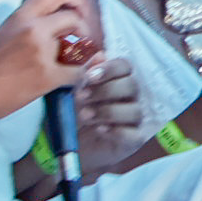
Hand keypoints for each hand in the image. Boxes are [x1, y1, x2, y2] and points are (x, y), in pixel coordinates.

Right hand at [0, 0, 95, 123]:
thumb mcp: (5, 33)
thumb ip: (29, 26)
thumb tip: (56, 28)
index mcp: (21, 15)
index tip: (79, 9)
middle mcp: (33, 28)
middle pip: (74, 18)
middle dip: (83, 30)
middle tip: (81, 42)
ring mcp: (41, 51)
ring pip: (81, 46)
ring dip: (82, 54)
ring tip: (75, 62)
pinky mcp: (46, 75)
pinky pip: (78, 72)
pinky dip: (80, 76)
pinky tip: (73, 80)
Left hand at [72, 57, 143, 171]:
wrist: (67, 145)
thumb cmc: (71, 114)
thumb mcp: (71, 92)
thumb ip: (84, 74)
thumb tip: (100, 55)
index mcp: (117, 81)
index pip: (125, 67)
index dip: (110, 69)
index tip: (90, 76)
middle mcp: (129, 98)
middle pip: (131, 86)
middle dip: (105, 90)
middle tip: (81, 97)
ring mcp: (133, 119)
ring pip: (134, 110)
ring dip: (108, 111)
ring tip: (85, 116)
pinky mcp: (132, 140)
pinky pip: (134, 134)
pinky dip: (117, 131)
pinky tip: (100, 130)